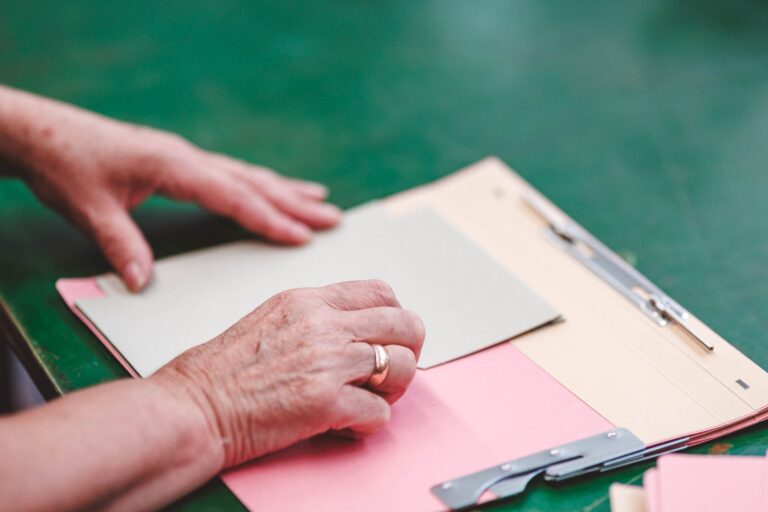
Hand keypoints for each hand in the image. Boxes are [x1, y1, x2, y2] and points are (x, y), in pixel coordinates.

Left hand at [4, 87, 339, 290]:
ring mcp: (187, 157)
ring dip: (285, 189)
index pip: (234, 196)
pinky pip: (232, 173)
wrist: (43, 132)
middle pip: (253, 182)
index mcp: (175, 167)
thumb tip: (142, 283)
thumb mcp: (88, 209)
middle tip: (334, 217)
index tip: (304, 236)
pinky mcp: (180, 160)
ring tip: (320, 198)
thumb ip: (119, 243)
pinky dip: (259, 184)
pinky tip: (272, 187)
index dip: (270, 218)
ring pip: (248, 174)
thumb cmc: (66, 167)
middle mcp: (189, 159)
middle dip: (295, 202)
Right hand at [151, 280, 425, 468]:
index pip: (382, 292)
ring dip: (393, 389)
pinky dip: (369, 423)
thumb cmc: (222, 370)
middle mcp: (324, 324)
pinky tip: (345, 424)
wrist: (193, 407)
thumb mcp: (273, 318)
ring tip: (368, 399)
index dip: (394, 318)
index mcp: (309, 300)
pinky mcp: (326, 402)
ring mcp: (328, 362)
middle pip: (406, 325)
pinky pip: (381, 413)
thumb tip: (358, 330)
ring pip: (402, 366)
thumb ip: (317, 317)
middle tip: (387, 373)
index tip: (385, 338)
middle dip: (407, 351)